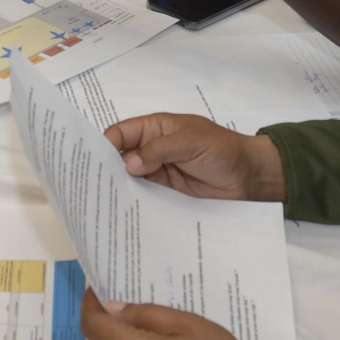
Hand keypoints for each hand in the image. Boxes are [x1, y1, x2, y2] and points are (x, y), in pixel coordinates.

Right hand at [104, 113, 284, 201]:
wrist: (249, 176)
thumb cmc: (223, 150)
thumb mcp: (192, 142)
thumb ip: (160, 150)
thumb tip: (129, 164)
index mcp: (156, 128)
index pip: (122, 133)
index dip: (104, 145)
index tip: (90, 163)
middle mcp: (153, 148)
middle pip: (121, 156)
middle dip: (107, 168)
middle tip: (90, 187)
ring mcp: (159, 170)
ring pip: (130, 177)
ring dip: (119, 187)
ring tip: (102, 204)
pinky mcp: (166, 191)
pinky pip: (145, 194)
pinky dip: (134, 200)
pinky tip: (124, 211)